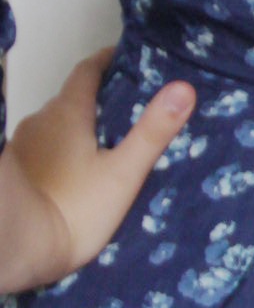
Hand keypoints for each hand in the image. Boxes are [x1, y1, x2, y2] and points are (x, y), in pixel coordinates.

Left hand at [0, 46, 195, 294]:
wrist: (18, 248)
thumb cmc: (75, 210)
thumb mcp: (123, 173)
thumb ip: (152, 131)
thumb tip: (183, 88)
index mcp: (67, 111)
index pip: (87, 71)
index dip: (107, 61)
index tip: (127, 59)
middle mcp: (40, 120)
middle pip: (71, 97)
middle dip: (98, 97)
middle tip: (130, 106)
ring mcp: (23, 145)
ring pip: (55, 123)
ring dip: (78, 125)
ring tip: (107, 140)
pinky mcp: (15, 170)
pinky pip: (43, 147)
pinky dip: (61, 148)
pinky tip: (77, 168)